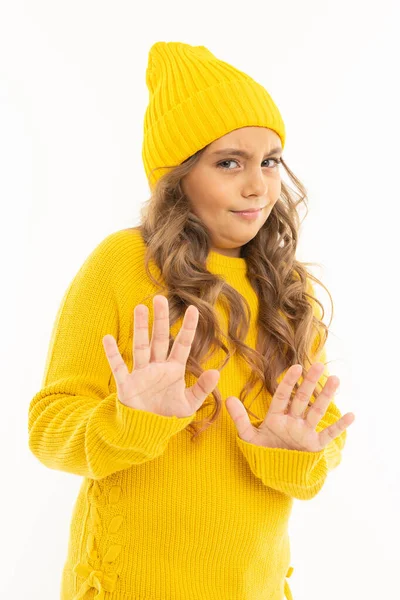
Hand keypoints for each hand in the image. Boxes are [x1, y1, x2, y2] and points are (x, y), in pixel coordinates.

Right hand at [102, 295, 219, 417]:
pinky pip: (119, 367)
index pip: (182, 344)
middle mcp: (157, 366)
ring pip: (141, 346)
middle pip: (159, 338)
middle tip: (160, 298)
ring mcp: (141, 373)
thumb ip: (202, 388)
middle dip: (161, 319)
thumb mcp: (189, 404)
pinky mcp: (127, 384)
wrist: (147, 431)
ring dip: (140, 328)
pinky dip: (113, 354)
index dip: (188, 327)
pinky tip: (107, 338)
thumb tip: (217, 372)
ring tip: (140, 307)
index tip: (193, 309)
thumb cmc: (168, 416)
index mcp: (174, 369)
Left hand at [225, 362, 355, 450]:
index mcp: (277, 416)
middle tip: (318, 364)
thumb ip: (240, 418)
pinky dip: (340, 426)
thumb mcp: (249, 436)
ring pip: (317, 411)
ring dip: (326, 396)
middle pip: (302, 398)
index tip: (296, 367)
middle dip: (310, 383)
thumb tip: (227, 398)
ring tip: (336, 379)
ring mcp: (305, 431)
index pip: (283, 395)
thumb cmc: (263, 452)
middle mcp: (293, 420)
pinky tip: (351, 415)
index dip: (289, 382)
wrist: (275, 473)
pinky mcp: (314, 445)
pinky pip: (329, 434)